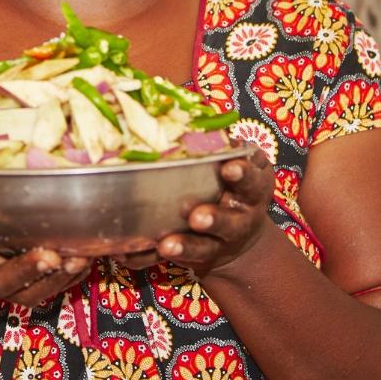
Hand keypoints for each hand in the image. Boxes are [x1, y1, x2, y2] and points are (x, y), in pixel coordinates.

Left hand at [113, 147, 273, 274]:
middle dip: (214, 219)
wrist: (242, 239)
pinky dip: (148, 258)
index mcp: (252, 191)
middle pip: (230, 223)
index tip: (229, 167)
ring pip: (203, 248)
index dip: (242, 174)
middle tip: (197, 217)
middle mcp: (240, 220)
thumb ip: (224, 149)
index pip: (253, 181)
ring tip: (166, 244)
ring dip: (184, 246)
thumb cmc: (235, 186)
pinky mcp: (196, 258)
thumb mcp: (241, 165)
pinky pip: (169, 261)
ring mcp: (219, 243)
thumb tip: (199, 118)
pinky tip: (127, 255)